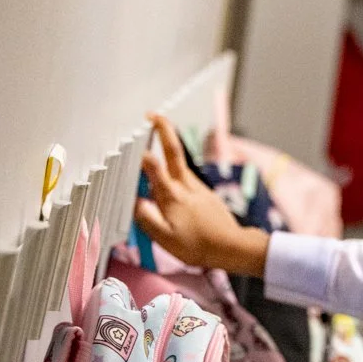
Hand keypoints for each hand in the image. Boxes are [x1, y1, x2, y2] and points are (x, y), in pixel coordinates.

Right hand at [137, 114, 269, 275]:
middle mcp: (185, 185)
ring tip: (155, 136)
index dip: (140, 151)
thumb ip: (146, 218)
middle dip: (163, 129)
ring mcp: (196, 186)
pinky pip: (185, 175)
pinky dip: (174, 168)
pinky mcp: (204, 192)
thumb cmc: (198, 245)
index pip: (153, 165)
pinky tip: (168, 176)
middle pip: (173, 150)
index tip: (130, 140)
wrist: (232, 246)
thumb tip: (132, 201)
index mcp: (172, 195)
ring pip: (179, 162)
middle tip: (151, 115)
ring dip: (167, 146)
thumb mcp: (165, 238)